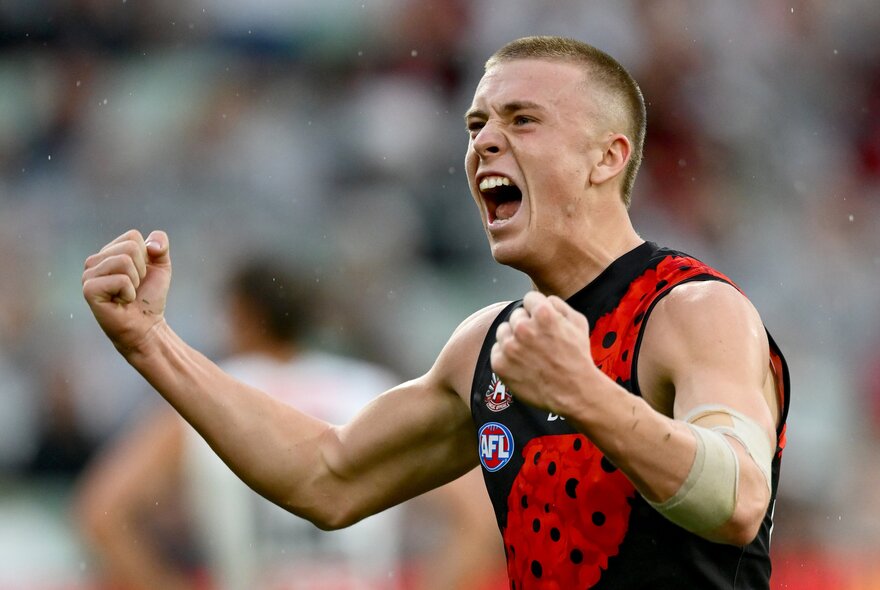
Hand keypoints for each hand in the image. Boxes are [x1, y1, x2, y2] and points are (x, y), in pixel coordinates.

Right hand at [82, 229, 171, 354]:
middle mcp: (94, 261)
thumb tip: (152, 244)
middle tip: (134, 287)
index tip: (141, 275)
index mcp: (108, 252)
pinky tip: (121, 302)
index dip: (146, 257)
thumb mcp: (161, 266)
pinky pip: (120, 279)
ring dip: (135, 281)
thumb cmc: (149, 297)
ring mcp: (88, 275)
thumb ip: (160, 245)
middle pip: (130, 247)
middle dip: (141, 270)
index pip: (133, 236)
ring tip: (127, 294)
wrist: (146, 326)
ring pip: (124, 260)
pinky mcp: (89, 290)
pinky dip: (129, 292)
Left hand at [490, 291, 597, 415]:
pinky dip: (506, 355)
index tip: (543, 322)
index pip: (529, 298)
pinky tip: (521, 363)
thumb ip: (558, 304)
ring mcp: (509, 347)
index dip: (538, 309)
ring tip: (529, 352)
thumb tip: (544, 299)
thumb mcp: (578, 322)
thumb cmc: (578, 357)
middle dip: (527, 324)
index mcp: (543, 314)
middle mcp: (523, 328)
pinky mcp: (500, 364)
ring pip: (503, 330)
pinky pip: (496, 350)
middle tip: (539, 341)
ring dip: (513, 337)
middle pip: (516, 315)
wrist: (573, 392)